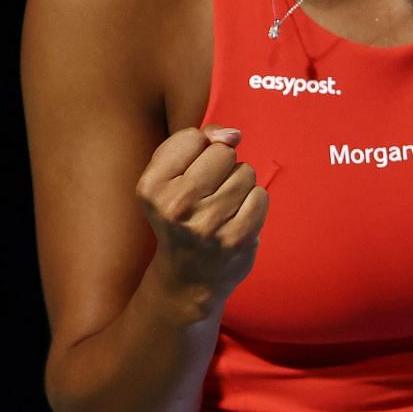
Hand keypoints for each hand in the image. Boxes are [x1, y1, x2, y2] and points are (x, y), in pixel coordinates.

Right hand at [135, 124, 268, 314]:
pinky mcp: (237, 238)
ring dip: (240, 184)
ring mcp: (208, 224)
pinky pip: (260, 195)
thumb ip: (195, 142)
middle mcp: (176, 205)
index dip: (199, 150)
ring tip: (223, 207)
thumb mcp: (169, 177)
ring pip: (245, 172)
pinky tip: (237, 218)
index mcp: (152, 186)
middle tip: (210, 193)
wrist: (188, 277)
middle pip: (223, 152)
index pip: (194, 138)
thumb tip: (233, 134)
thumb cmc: (181, 216)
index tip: (191, 173)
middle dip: (223, 165)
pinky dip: (253, 203)